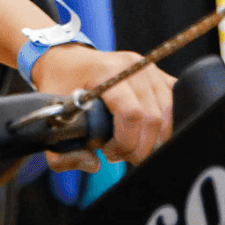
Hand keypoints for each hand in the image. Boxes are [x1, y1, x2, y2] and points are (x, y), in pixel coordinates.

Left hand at [29, 45, 173, 172]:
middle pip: (153, 118)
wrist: (67, 59)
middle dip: (138, 147)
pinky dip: (163, 125)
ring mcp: (147, 67)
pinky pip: (173, 103)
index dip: (124, 142)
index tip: (108, 153)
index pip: (131, 113)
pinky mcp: (157, 73)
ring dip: (152, 139)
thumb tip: (93, 164)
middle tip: (119, 154)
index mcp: (105, 71)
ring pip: (167, 113)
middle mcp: (132, 66)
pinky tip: (144, 133)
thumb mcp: (52, 117)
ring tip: (129, 144)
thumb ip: (64, 152)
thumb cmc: (60, 84)